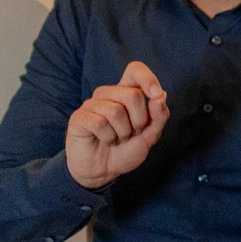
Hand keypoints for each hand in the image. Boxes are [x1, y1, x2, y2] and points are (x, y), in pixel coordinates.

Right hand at [66, 61, 168, 189]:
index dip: (147, 78)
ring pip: (116, 110)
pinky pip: (100, 123)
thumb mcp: (150, 135)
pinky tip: (105, 141)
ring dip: (123, 132)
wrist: (103, 171)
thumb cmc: (125, 150)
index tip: (156, 94)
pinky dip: (109, 137)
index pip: (135, 70)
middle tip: (131, 133)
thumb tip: (161, 95)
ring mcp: (92, 105)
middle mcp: (108, 94)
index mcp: (126, 93)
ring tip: (117, 138)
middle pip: (132, 95)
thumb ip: (159, 116)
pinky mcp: (79, 117)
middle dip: (139, 121)